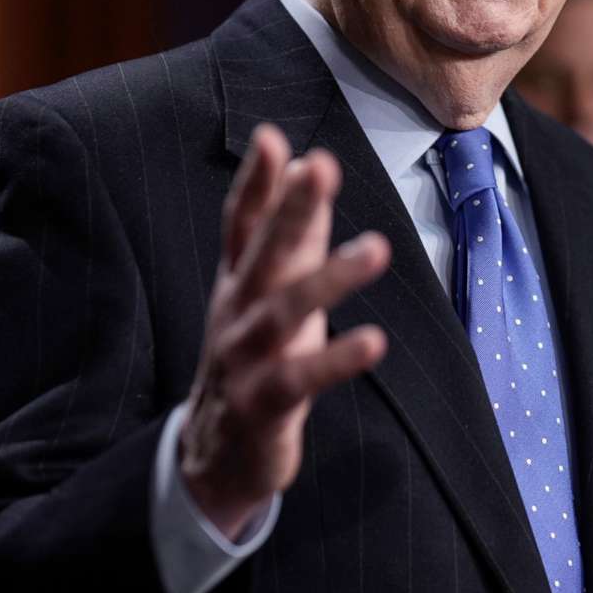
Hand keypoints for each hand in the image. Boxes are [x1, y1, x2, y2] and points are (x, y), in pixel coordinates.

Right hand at [181, 125, 392, 536]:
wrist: (215, 455)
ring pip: (284, 312)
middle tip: (320, 168)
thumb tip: (307, 164)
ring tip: (378, 248)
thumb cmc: (255, 359)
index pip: (242, 224)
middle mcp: (236, 313)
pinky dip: (336, 360)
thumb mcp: (269, 295)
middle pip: (262, 255)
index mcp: (238, 283)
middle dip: (289, 210)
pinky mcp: (264, 404)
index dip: (256, 183)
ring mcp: (245, 359)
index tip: (272, 137)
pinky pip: (301, 379)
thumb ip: (292, 234)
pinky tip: (373, 341)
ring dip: (329, 278)